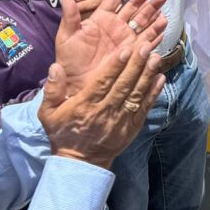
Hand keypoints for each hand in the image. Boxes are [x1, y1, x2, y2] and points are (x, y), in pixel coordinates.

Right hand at [39, 36, 165, 168]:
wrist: (80, 163)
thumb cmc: (64, 133)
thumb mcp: (48, 113)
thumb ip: (52, 89)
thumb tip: (55, 67)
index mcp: (85, 105)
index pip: (102, 82)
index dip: (114, 66)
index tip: (125, 50)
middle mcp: (104, 111)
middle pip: (122, 85)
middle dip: (135, 65)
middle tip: (145, 47)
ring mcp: (120, 120)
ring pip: (135, 94)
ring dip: (147, 76)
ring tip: (155, 58)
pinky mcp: (132, 127)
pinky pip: (143, 108)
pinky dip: (153, 93)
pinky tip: (160, 78)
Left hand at [55, 0, 167, 95]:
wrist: (77, 85)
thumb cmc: (70, 61)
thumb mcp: (66, 37)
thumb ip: (69, 16)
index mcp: (101, 18)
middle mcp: (116, 26)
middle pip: (134, 6)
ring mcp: (126, 38)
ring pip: (143, 19)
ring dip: (154, 9)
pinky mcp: (133, 52)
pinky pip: (147, 39)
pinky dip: (156, 31)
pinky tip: (163, 22)